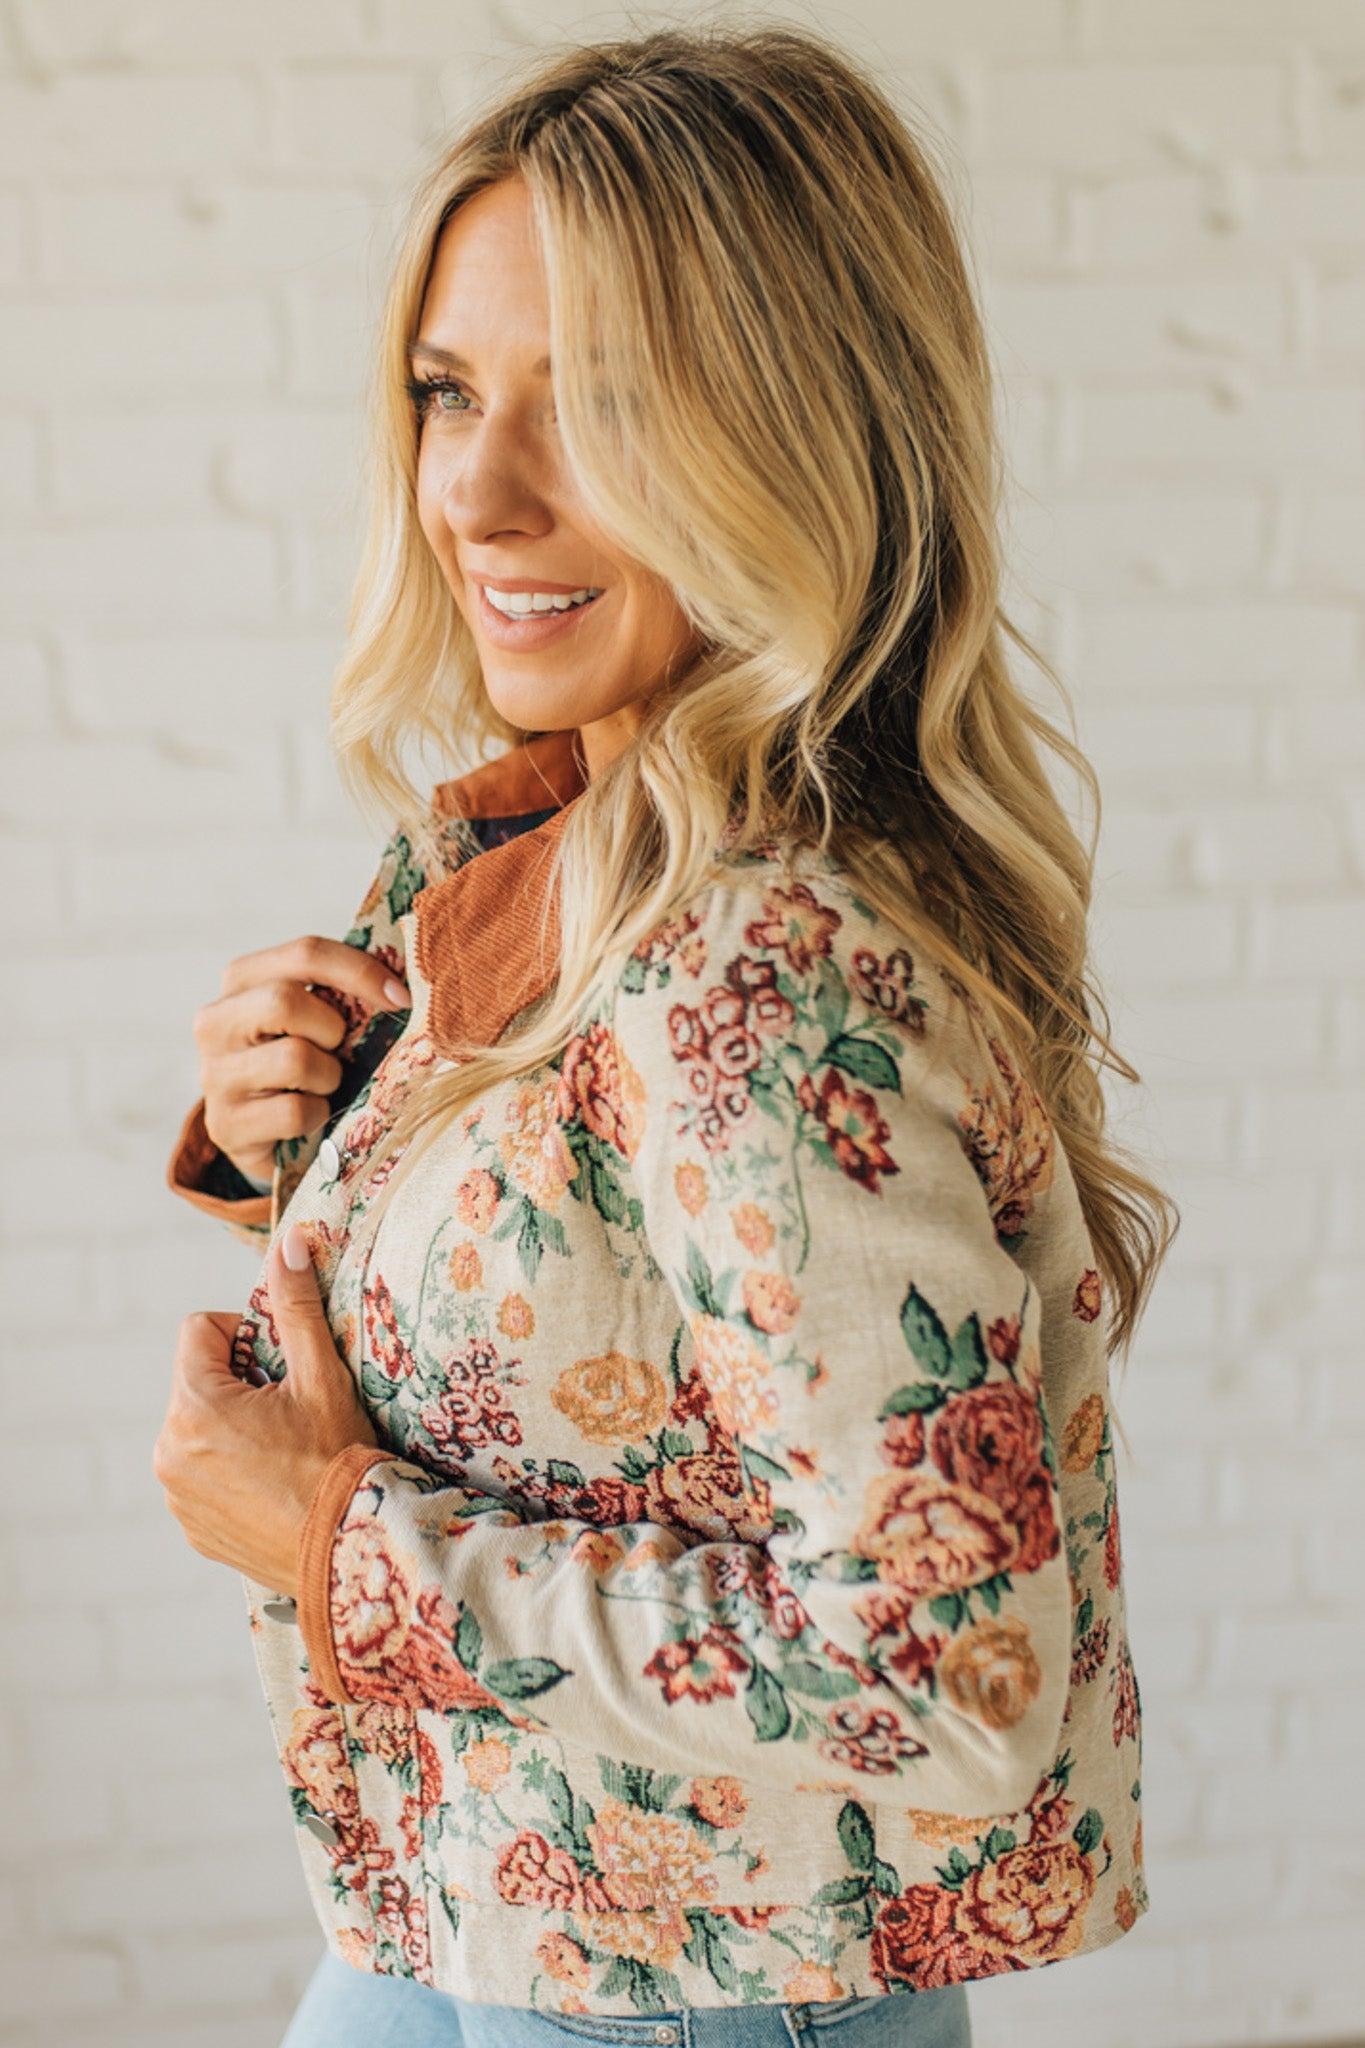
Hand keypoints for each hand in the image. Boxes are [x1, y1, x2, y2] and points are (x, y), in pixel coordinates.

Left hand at [153, 1223, 379, 1596]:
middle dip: (240, 1385)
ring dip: (233, 1428)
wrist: (351, 1550)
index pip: (200, 1331)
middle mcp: (169, 1451)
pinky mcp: (192, 1527)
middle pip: (198, 1382)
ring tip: (285, 1451)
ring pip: (198, 1429)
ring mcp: (177, 1495)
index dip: (244, 1336)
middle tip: (290, 1411)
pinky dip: (231, 1471)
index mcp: (194, 1406)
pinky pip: (201, 1476)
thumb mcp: (321, 1376)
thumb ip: (296, 1306)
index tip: (280, 1365)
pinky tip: (275, 1485)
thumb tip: (290, 1241)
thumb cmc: (338, 1459)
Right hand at [193, 934, 410, 1185]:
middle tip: (340, 1050)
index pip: (305, 953)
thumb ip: (341, 991)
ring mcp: (215, 1074)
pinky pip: (294, 1112)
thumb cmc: (304, 1065)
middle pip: (285, 1001)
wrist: (268, 1136)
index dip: (361, 971)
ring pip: (294, 1058)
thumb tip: (403, 983)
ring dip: (328, 1076)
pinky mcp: (225, 1125)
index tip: (401, 997)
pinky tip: (311, 1117)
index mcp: (242, 980)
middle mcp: (216, 1021)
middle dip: (331, 1028)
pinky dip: (317, 1115)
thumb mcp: (316, 1018)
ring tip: (322, 1086)